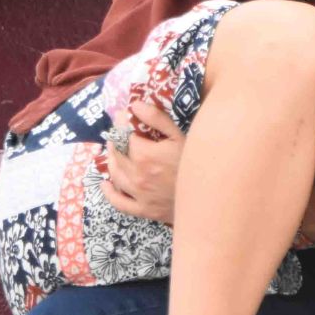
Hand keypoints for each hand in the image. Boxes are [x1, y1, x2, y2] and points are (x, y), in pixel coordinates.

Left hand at [101, 100, 183, 223]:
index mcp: (144, 155)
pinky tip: (106, 184)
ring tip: (115, 153)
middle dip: (116, 142)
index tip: (124, 119)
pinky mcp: (143, 210)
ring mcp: (138, 195)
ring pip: (115, 175)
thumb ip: (156, 118)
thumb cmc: (195, 162)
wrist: (209, 195)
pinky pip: (119, 202)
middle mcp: (137, 175)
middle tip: (120, 136)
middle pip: (117, 155)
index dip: (122, 126)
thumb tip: (134, 105)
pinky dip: (109, 193)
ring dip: (111, 162)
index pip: (124, 136)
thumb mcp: (179, 135)